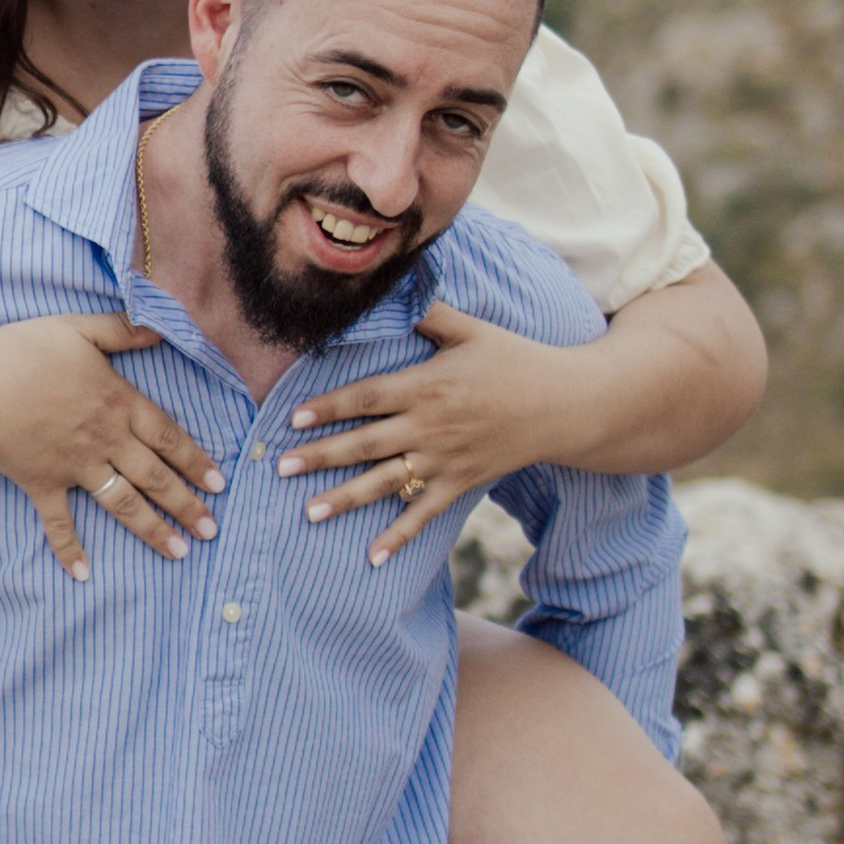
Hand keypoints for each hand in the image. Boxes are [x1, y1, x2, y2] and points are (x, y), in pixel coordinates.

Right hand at [0, 313, 221, 579]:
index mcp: (117, 403)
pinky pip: (60, 522)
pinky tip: (83, 574)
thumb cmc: (26, 351)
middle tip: (211, 530)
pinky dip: (70, 549)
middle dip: (185, 504)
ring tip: (179, 552)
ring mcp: (75, 467)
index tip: (218, 484)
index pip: (166, 436)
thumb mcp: (79, 328)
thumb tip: (160, 329)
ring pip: (123, 503)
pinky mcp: (44, 484)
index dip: (194, 459)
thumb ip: (121, 330)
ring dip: (152, 530)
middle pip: (154, 477)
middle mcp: (104, 440)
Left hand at [277, 299, 589, 564]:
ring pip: (386, 483)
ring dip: (346, 499)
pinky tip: (371, 556)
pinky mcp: (461, 485)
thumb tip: (390, 287)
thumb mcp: (469, 328)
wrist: (563, 405)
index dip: (328, 408)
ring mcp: (445, 461)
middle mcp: (430, 427)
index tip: (293, 419)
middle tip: (280, 467)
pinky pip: (424, 514)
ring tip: (308, 511)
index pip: (366, 398)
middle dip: (320, 456)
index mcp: (426, 386)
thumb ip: (427, 313)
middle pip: (365, 444)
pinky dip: (398, 536)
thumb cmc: (512, 359)